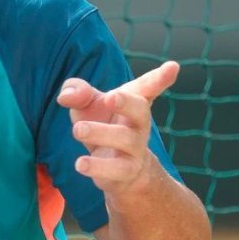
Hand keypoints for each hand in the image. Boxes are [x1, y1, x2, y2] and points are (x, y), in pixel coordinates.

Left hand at [56, 60, 179, 195]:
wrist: (118, 172)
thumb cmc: (104, 126)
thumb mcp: (88, 105)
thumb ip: (78, 92)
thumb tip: (65, 97)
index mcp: (134, 102)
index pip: (149, 86)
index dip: (161, 77)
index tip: (173, 67)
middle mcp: (139, 124)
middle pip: (141, 110)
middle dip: (127, 103)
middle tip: (110, 97)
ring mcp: (135, 149)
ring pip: (124, 140)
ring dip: (101, 133)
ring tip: (78, 129)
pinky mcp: (125, 172)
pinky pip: (115, 169)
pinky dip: (97, 167)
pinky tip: (80, 164)